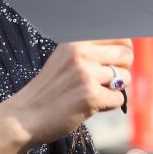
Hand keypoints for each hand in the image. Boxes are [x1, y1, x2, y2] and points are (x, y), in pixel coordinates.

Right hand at [0, 39, 132, 153]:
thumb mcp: (64, 60)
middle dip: (121, 71)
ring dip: (114, 90)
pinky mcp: (91, 96)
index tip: (112, 64)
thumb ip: (89, 52)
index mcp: (75, 41)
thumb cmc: (48, 91)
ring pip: (125, 78)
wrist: (25, 116)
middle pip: (126, 56)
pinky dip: (108, 106)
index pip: (119, 37)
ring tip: (93, 94)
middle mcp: (81, 53)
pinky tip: (90, 106)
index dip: (121, 52)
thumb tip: (127, 50)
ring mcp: (86, 74)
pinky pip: (119, 99)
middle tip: (104, 82)